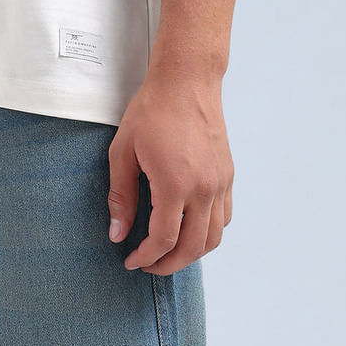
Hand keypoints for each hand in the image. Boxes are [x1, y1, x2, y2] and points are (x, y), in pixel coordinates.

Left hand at [106, 68, 233, 274]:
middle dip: (169, 264)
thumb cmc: (151, 110)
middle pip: (193, 247)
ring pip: (214, 237)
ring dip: (192, 253)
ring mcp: (221, 183)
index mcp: (175, 184)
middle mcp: (204, 189)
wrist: (186, 80)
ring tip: (168, 252)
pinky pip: (224, 217)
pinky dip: (209, 233)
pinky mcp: (228, 175)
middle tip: (148, 265)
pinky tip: (190, 228)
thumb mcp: (123, 151)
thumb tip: (118, 234)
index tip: (131, 260)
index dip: (146, 257)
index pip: (164, 239)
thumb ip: (121, 196)